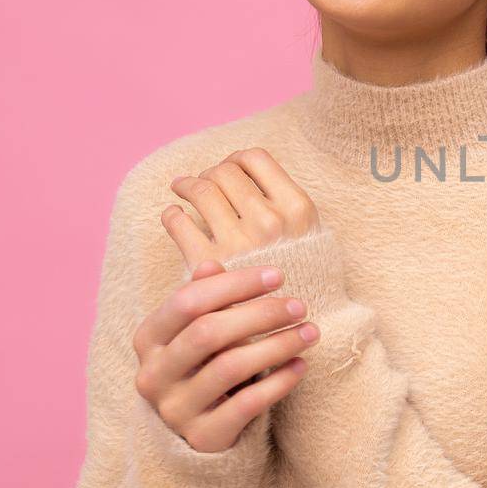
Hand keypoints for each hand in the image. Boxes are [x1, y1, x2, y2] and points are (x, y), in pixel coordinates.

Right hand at [133, 258, 318, 451]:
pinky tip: (301, 365)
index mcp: (148, 339)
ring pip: (230, 367)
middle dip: (260, 314)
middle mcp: (153, 375)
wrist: (197, 430)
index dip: (234, 284)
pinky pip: (246, 405)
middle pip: (208, 332)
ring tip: (310, 332)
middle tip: (300, 306)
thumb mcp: (198, 329)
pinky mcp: (202, 437)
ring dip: (277, 344)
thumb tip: (210, 263)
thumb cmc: (203, 366)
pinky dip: (279, 381)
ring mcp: (174, 410)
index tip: (278, 276)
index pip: (188, 301)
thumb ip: (205, 298)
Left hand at [162, 147, 319, 269]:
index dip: (236, 159)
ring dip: (187, 185)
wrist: (298, 329)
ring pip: (201, 191)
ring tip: (182, 188)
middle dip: (210, 172)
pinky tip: (174, 216)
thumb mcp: (314, 235)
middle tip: (203, 180)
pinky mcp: (210, 263)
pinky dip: (172, 214)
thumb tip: (249, 172)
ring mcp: (238, 242)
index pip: (254, 158)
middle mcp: (269, 222)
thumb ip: (287, 204)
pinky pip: (179, 223)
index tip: (229, 169)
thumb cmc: (306, 279)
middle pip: (224, 172)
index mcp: (297, 209)